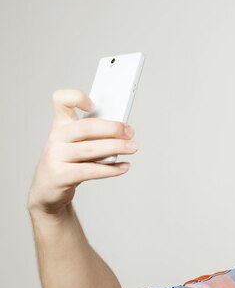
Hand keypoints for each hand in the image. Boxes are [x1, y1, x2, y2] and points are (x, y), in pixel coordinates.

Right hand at [27, 89, 138, 214]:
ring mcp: (56, 156)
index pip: (61, 100)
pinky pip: (89, 171)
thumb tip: (123, 132)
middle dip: (112, 128)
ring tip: (132, 148)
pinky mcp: (60, 176)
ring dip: (116, 147)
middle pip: (85, 127)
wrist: (47, 189)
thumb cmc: (68, 162)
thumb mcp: (77, 143)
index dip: (76, 97)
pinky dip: (110, 169)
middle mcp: (56, 137)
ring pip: (90, 149)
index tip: (94, 105)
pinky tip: (124, 167)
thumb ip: (95, 136)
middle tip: (130, 132)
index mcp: (61, 124)